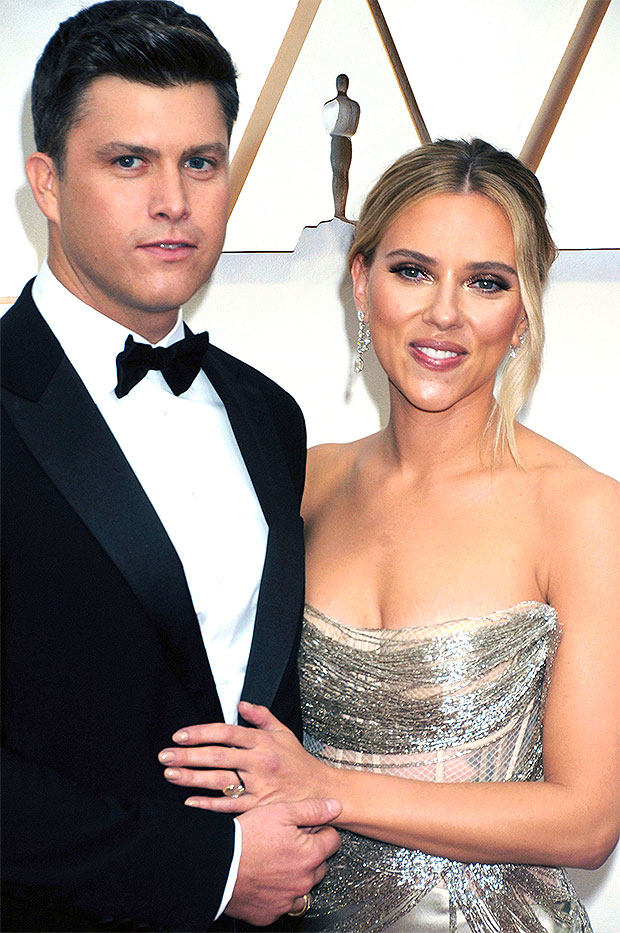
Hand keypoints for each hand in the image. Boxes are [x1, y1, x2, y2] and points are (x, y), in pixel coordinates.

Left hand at [158, 701, 328, 811]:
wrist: (324, 793)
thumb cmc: (300, 763)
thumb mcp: (284, 733)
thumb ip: (262, 717)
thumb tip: (240, 704)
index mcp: (263, 742)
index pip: (226, 732)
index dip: (201, 733)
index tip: (180, 735)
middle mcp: (260, 762)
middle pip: (217, 756)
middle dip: (187, 755)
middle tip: (165, 756)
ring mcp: (259, 786)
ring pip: (220, 781)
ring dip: (192, 778)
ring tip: (171, 775)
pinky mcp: (260, 808)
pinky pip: (230, 806)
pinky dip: (208, 804)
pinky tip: (190, 801)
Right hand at [223, 797, 340, 924]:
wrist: (215, 866)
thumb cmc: (245, 837)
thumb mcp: (280, 812)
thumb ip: (312, 809)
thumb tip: (336, 806)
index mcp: (310, 856)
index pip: (333, 841)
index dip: (319, 830)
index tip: (306, 828)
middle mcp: (303, 882)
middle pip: (320, 865)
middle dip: (309, 853)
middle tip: (286, 842)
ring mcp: (287, 901)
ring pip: (303, 887)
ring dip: (296, 875)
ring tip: (275, 861)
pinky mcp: (271, 914)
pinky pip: (283, 903)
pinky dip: (278, 893)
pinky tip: (265, 879)